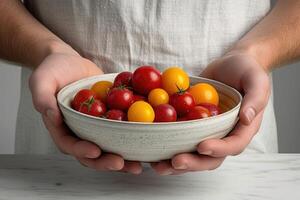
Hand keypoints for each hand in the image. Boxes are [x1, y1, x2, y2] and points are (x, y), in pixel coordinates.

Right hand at [29, 47, 141, 173]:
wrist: (72, 62)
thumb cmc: (54, 70)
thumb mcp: (42, 79)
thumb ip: (42, 97)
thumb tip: (51, 115)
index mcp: (61, 127)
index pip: (69, 144)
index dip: (81, 151)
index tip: (95, 151)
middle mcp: (79, 131)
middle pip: (91, 153)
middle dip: (105, 161)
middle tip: (121, 163)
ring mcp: (95, 127)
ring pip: (108, 147)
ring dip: (122, 159)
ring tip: (137, 164)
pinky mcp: (109, 120)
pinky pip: (120, 132)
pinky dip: (132, 140)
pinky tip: (146, 144)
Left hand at [151, 52, 269, 174]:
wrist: (229, 64)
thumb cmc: (246, 71)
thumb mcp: (257, 80)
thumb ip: (255, 98)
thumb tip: (246, 118)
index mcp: (242, 128)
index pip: (233, 145)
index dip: (219, 149)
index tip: (202, 147)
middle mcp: (224, 135)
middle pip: (210, 158)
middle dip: (192, 163)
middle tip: (175, 161)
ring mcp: (206, 132)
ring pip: (192, 154)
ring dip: (175, 163)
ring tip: (158, 165)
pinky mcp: (191, 125)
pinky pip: (180, 138)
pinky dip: (167, 145)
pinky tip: (152, 149)